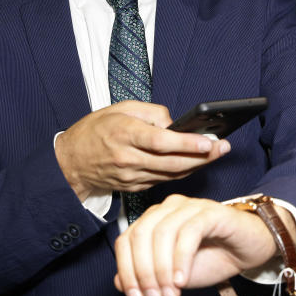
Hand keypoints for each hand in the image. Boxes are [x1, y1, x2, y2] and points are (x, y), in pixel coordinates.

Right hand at [55, 101, 229, 201]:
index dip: (187, 143)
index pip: (161, 141)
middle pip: (173, 162)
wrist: (71, 163)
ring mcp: (132, 176)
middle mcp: (128, 158)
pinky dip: (182, 172)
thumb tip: (175, 123)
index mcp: (124, 133)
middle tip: (224, 147)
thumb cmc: (94, 131)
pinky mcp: (135, 187)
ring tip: (217, 153)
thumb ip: (150, 112)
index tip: (208, 141)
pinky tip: (196, 162)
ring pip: (172, 174)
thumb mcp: (119, 108)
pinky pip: (164, 180)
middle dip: (203, 156)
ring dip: (197, 165)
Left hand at [113, 194, 295, 295]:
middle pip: (140, 236)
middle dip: (143, 271)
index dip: (126, 270)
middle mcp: (167, 208)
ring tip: (171, 292)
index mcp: (153, 220)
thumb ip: (147, 276)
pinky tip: (183, 279)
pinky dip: (181, 258)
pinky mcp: (210, 212)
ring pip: (162, 233)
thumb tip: (120, 283)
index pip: (126, 241)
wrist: (249, 249)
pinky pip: (188, 232)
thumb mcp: (174, 275)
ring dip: (162, 269)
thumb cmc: (212, 257)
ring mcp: (189, 207)